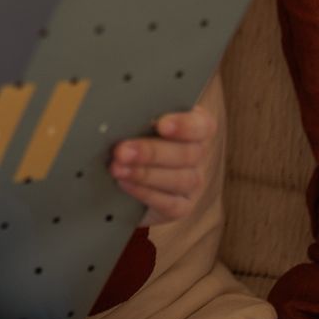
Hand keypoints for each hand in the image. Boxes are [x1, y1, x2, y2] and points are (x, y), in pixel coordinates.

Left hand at [110, 104, 216, 225]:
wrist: (125, 179)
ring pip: (179, 179)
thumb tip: (118, 112)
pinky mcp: (182, 207)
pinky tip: (125, 184)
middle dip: (151, 152)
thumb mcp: (135, 123)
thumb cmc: (132, 136)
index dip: (184, 125)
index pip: (201, 125)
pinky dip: (146, 193)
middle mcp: (197, 154)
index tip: (162, 125)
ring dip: (145, 174)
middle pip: (186, 154)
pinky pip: (170, 204)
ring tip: (117, 168)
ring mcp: (192, 183)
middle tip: (122, 151)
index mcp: (193, 126)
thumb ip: (136, 116)